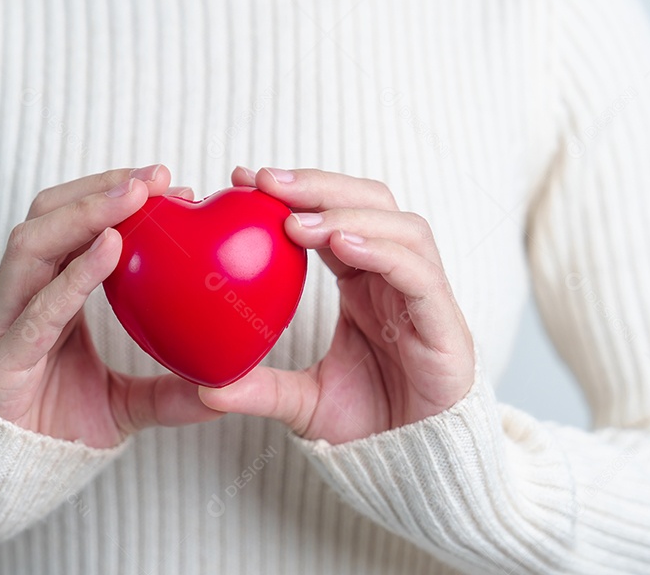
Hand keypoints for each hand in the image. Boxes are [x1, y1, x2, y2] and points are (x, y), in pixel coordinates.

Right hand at [0, 165, 218, 448]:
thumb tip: (227, 389)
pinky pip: (36, 309)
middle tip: (157, 178)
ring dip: (84, 213)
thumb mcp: (124, 406)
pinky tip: (110, 251)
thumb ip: (168, 392)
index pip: (72, 226)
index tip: (169, 185)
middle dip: (99, 189)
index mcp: (45, 295)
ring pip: (30, 245)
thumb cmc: (55, 428)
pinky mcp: (0, 359)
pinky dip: (73, 276)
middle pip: (46, 216)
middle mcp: (19, 297)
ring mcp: (4, 324)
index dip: (113, 197)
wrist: (3, 479)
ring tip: (133, 199)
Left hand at [198, 166, 474, 443]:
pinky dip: (382, 252)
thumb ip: (260, 389)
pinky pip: (419, 274)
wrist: (420, 470)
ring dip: (347, 213)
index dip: (294, 193)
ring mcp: (425, 298)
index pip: (332, 216)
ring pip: (400, 227)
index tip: (243, 180)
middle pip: (370, 202)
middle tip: (264, 182)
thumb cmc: (372, 426)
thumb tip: (203, 388)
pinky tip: (342, 244)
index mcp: (364, 282)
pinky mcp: (446, 325)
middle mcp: (396, 278)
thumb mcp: (303, 403)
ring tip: (295, 220)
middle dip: (318, 185)